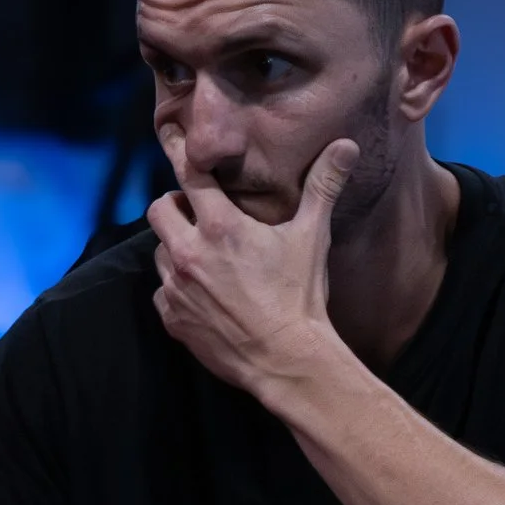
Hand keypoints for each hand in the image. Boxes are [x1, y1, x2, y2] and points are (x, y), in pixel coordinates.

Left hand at [147, 138, 357, 397]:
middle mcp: (189, 253)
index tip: (177, 143)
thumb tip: (345, 145)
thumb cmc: (300, 297)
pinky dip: (177, 289)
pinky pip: (162, 293)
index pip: (189, 174)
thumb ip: (323, 186)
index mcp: (220, 226)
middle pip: (159, 209)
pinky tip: (204, 294)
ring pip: (158, 251)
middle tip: (200, 215)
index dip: (182, 155)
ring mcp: (176, 288)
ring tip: (205, 257)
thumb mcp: (312, 237)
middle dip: (176, 207)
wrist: (287, 361)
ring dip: (175, 248)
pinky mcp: (173, 319)